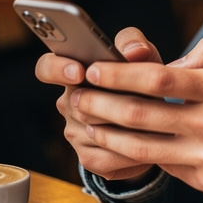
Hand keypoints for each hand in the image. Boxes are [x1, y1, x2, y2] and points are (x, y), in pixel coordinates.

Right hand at [37, 28, 163, 181]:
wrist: (156, 125)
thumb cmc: (143, 82)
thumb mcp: (142, 56)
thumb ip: (134, 44)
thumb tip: (135, 51)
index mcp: (73, 73)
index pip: (47, 68)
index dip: (58, 69)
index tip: (79, 71)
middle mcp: (68, 104)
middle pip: (82, 103)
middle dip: (115, 100)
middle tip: (143, 96)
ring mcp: (75, 133)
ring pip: (98, 130)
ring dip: (129, 126)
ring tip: (155, 119)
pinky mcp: (88, 158)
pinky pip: (110, 155)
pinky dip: (134, 148)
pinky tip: (151, 142)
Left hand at [53, 36, 202, 202]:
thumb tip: (172, 62)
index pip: (160, 80)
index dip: (121, 75)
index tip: (95, 70)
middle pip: (142, 115)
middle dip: (102, 103)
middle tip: (77, 94)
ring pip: (143, 147)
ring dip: (107, 134)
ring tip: (85, 121)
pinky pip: (162, 165)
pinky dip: (134, 154)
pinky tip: (116, 144)